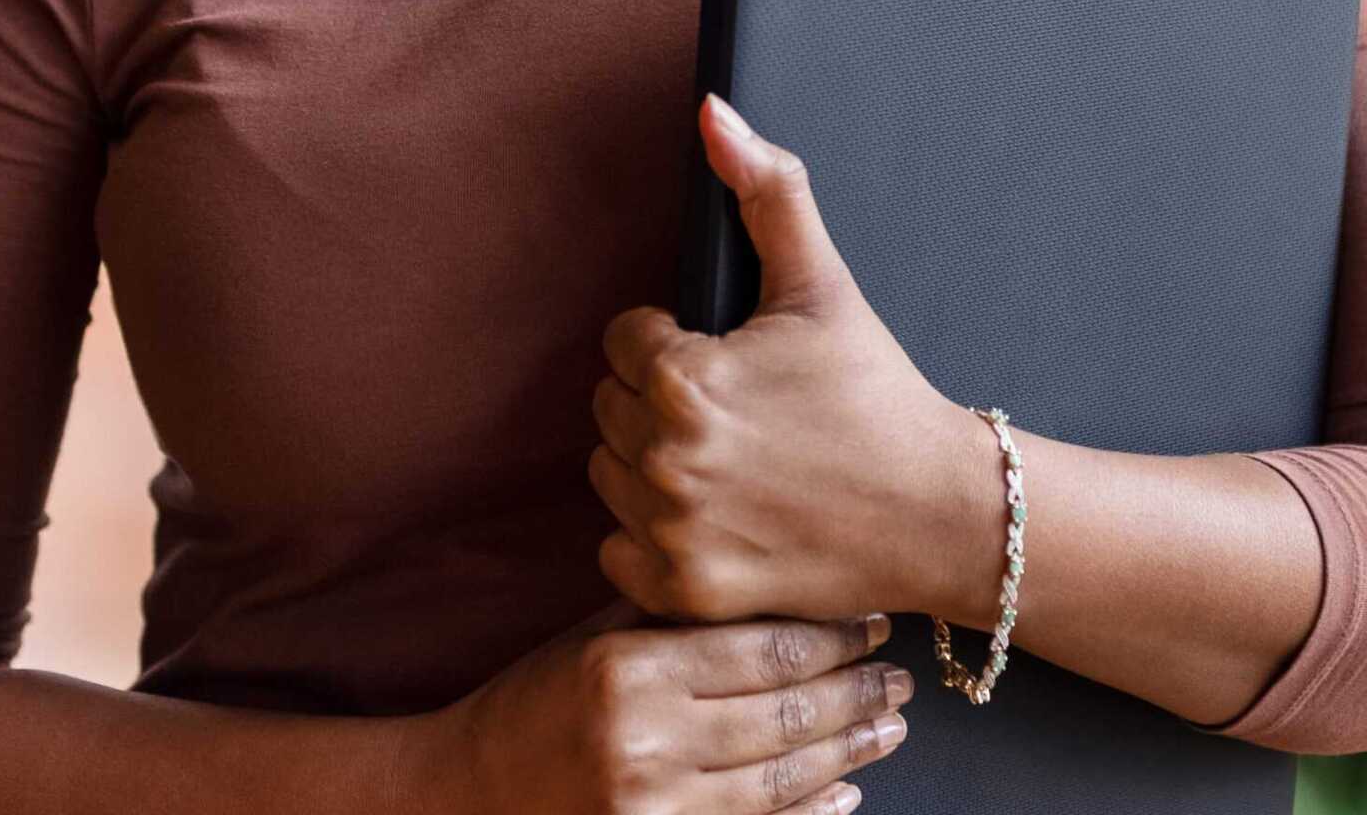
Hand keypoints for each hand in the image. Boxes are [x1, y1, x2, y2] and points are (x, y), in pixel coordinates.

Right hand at [430, 594, 913, 814]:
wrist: (469, 790)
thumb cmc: (537, 699)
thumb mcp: (595, 637)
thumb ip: (672, 612)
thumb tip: (769, 576)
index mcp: (627, 667)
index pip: (758, 649)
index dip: (828, 636)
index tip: (873, 621)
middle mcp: (643, 740)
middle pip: (780, 715)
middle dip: (852, 694)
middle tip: (898, 678)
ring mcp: (652, 807)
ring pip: (778, 780)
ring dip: (845, 754)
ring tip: (887, 728)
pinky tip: (844, 796)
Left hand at [589, 94, 966, 624]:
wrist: (938, 512)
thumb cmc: (875, 392)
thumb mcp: (820, 280)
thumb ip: (763, 187)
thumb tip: (713, 112)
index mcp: (683, 377)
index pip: (623, 339)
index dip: (677, 342)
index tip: (734, 362)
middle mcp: (665, 459)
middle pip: (610, 406)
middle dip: (660, 400)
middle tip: (738, 411)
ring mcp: (671, 532)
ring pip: (610, 476)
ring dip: (652, 466)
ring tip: (730, 460)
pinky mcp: (683, 592)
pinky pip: (616, 552)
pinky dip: (654, 538)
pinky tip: (716, 516)